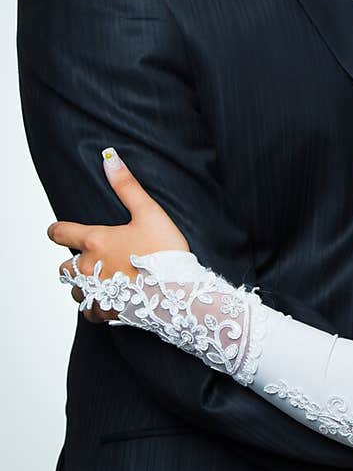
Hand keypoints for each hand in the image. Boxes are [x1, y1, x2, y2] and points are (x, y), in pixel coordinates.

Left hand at [49, 149, 189, 320]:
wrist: (177, 294)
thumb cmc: (164, 254)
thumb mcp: (149, 213)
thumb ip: (127, 187)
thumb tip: (110, 160)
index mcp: (95, 241)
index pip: (60, 233)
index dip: (58, 229)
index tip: (60, 230)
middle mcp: (87, 268)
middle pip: (63, 266)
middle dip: (73, 261)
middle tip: (93, 258)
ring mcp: (94, 292)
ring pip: (74, 289)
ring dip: (82, 284)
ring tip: (101, 280)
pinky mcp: (104, 311)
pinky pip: (88, 311)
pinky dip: (94, 305)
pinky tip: (108, 300)